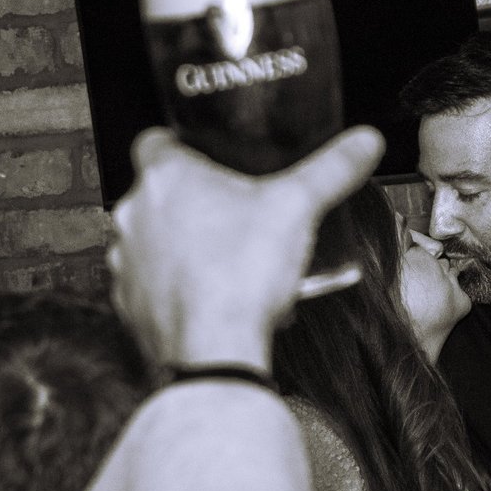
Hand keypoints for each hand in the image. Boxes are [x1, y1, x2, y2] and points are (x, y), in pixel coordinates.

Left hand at [107, 126, 383, 368]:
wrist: (214, 350)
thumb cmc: (241, 273)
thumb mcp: (299, 206)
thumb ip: (333, 169)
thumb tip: (364, 142)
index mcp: (166, 177)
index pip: (154, 140)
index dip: (179, 145)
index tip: (204, 156)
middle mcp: (135, 215)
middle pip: (157, 194)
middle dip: (191, 201)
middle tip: (232, 212)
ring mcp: (126, 262)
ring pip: (152, 241)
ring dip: (180, 246)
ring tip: (225, 257)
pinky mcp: (130, 305)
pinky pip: (152, 286)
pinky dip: (176, 287)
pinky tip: (212, 295)